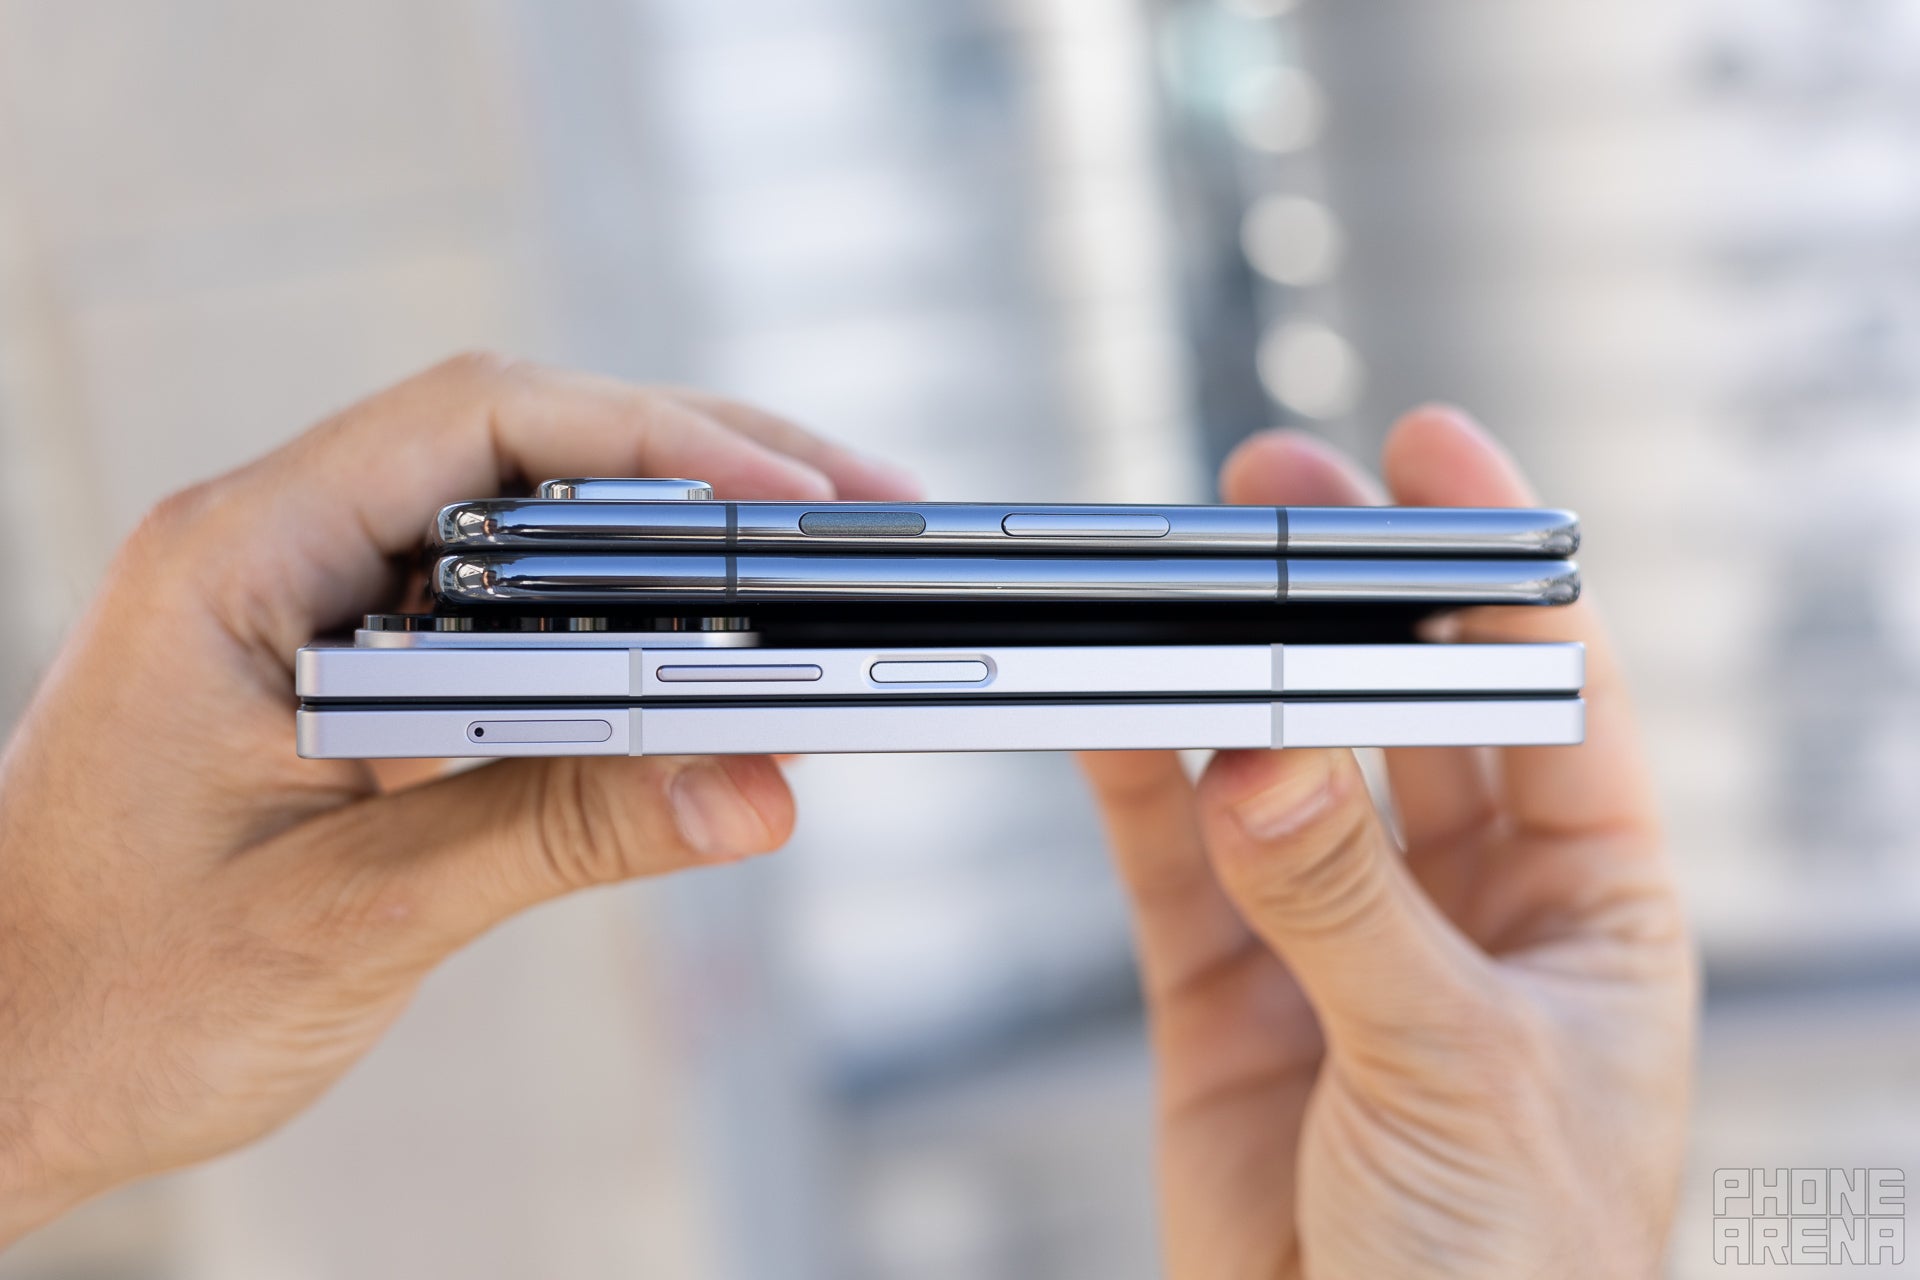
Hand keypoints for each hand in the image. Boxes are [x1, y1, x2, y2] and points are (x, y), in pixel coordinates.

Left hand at [0, 353, 918, 1240]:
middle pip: (528, 451)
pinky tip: (714, 661)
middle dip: (704, 470)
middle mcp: (280, 550)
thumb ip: (559, 835)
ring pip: (533, 529)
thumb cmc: (106, 1002)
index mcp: (239, 558)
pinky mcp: (358, 678)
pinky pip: (516, 619)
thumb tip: (759, 789)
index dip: (655, 444)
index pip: (482, 428)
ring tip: (818, 572)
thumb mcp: (349, 916)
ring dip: (677, 547)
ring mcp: (319, 609)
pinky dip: (628, 631)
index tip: (789, 499)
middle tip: (858, 514)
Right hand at [1080, 408, 1693, 1278]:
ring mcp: (1336, 942)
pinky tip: (1106, 708)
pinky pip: (1172, 865)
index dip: (1497, 567)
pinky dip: (1134, 787)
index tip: (1432, 458)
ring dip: (1228, 677)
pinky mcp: (1226, 996)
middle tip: (1277, 490)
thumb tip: (1259, 758)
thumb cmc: (1516, 1272)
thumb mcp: (1461, 1068)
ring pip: (1277, 770)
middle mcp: (1466, 904)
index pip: (1556, 693)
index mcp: (1593, 903)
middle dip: (1345, 596)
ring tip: (1174, 577)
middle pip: (1403, 705)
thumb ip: (1347, 906)